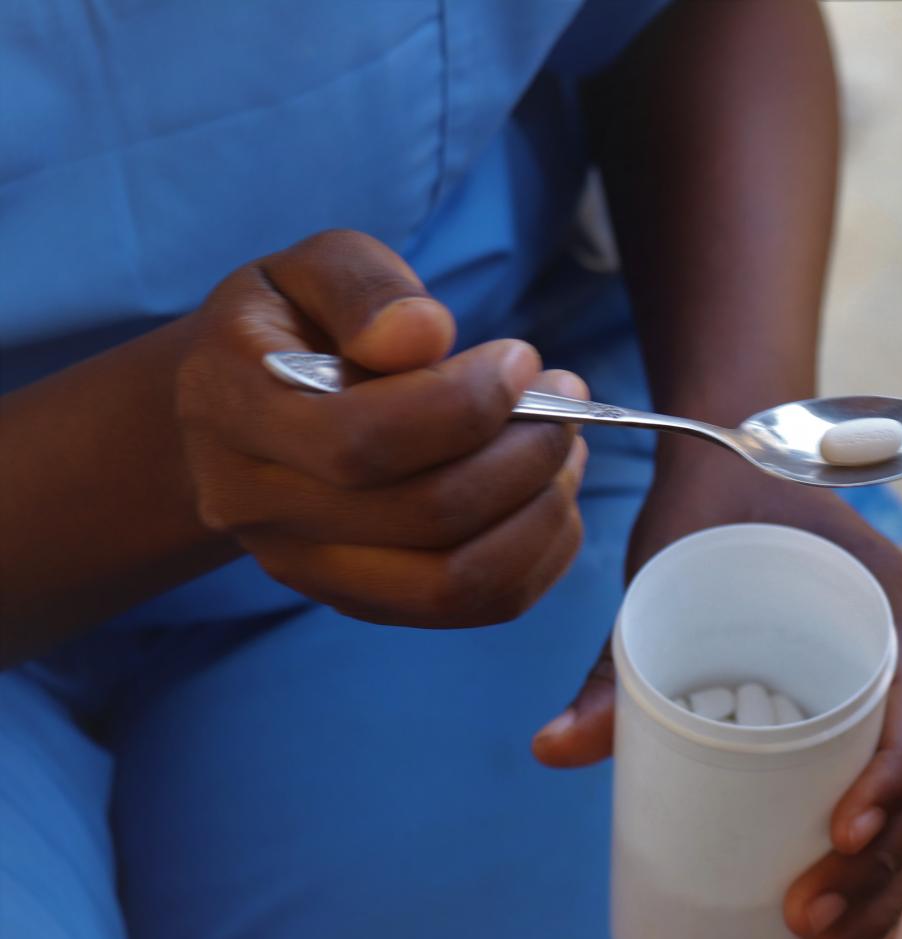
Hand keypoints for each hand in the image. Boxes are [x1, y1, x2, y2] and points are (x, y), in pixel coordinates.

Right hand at [174, 229, 587, 626]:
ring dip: (539, 514)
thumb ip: (364, 288)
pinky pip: (474, 606)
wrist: (242, 408)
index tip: (522, 359)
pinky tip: (552, 497)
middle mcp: (257, 507)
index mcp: (234, 409)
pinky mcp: (362, 601)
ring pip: (454, 580)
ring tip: (565, 449)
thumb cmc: (294, 327)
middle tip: (566, 398)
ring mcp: (308, 569)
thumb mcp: (312, 269)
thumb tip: (423, 336)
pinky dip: (539, 556)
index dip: (465, 406)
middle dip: (523, 454)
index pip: (362, 441)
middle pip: (424, 515)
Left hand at [533, 450, 901, 938]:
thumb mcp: (664, 572)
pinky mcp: (878, 722)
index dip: (894, 777)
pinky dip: (891, 878)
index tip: (839, 835)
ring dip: (889, 891)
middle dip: (882, 870)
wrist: (744, 461)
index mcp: (887, 603)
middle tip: (809, 929)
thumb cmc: (708, 513)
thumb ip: (616, 662)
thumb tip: (550, 752)